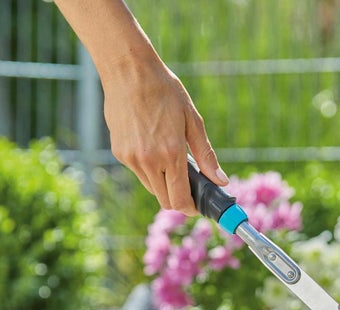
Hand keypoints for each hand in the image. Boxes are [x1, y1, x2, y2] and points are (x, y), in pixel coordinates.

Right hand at [101, 52, 227, 214]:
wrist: (128, 72)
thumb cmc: (165, 92)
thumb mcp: (193, 120)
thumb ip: (206, 155)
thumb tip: (221, 181)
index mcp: (171, 154)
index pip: (179, 199)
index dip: (190, 208)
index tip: (197, 206)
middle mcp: (148, 161)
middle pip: (164, 200)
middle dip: (178, 199)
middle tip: (190, 186)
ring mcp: (131, 159)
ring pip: (151, 187)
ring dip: (164, 184)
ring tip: (172, 160)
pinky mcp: (119, 153)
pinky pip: (139, 172)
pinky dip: (150, 170)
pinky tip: (154, 147)